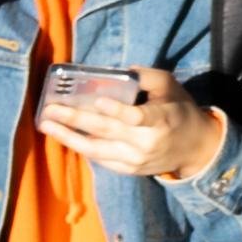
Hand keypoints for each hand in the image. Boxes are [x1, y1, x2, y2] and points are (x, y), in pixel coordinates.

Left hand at [41, 62, 229, 185]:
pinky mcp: (129, 170)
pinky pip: (100, 158)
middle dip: (74, 119)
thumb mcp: (170, 86)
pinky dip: (81, 146)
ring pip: (96, 150)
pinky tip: (64, 135)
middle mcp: (146, 143)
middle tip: (49, 110)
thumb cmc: (179, 110)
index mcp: (160, 119)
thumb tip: (118, 71)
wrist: (195, 148)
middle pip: (106, 131)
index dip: (117, 110)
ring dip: (68, 137)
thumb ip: (146, 76)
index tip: (98, 100)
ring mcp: (135, 160)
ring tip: (47, 125)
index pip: (136, 117)